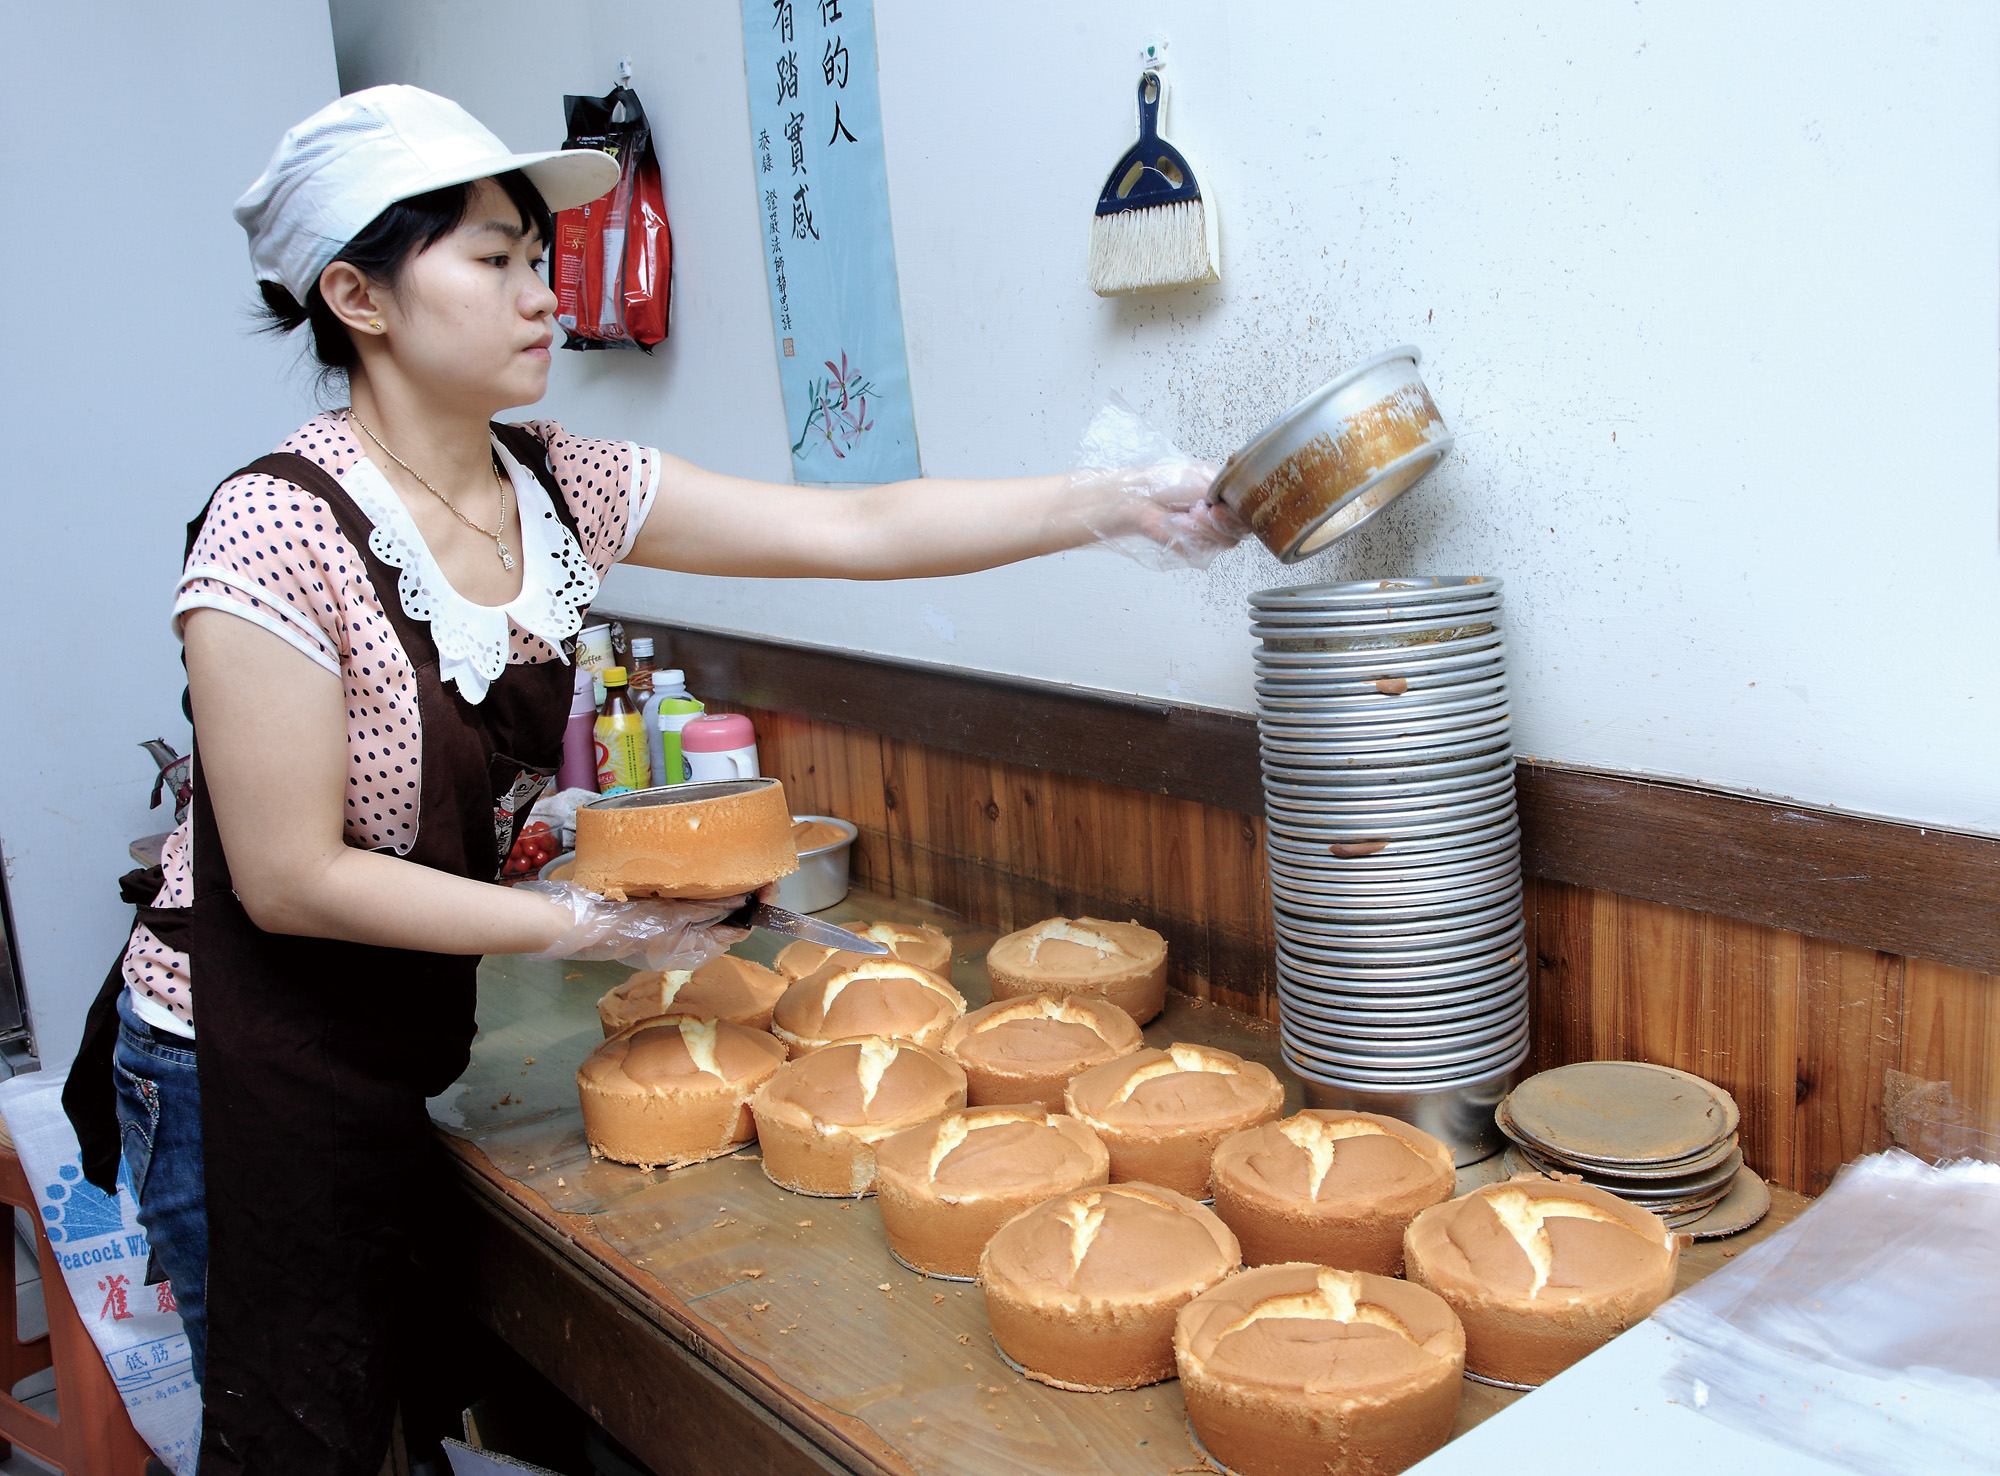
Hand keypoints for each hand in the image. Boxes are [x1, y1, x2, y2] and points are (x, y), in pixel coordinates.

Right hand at [517, 880, 751, 971]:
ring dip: (725, 892)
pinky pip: (690, 908)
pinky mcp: (662, 921)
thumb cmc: (626, 924)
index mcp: (697, 950)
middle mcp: (690, 946)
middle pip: (728, 920)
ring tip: (741, 868)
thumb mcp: (673, 914)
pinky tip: (708, 875)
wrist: (584, 925)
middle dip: (746, 896)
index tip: (770, 884)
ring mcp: (675, 934)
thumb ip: (709, 908)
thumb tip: (743, 899)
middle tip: (759, 869)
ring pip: (710, 913)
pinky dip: (702, 893)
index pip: (740, 930)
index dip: (758, 907)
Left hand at [1063, 395, 1246, 570]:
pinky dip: (1192, 535)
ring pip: (1226, 541)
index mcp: (1225, 498)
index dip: (1242, 510)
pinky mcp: (1192, 550)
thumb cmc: (1163, 482)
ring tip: (1188, 514)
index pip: (1249, 511)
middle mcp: (1218, 518)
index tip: (1224, 503)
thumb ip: (1232, 490)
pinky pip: (1205, 549)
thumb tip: (1248, 503)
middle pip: (1241, 530)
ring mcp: (1206, 535)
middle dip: (1223, 520)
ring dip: (1206, 528)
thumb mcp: (1206, 476)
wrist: (1137, 499)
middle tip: (1204, 509)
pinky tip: (1179, 524)